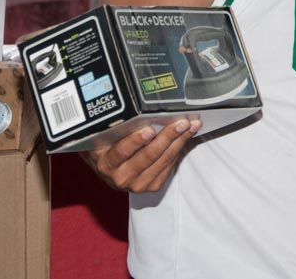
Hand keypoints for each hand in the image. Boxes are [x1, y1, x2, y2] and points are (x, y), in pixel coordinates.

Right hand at [82, 118, 202, 192]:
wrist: (109, 171)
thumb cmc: (108, 149)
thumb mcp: (105, 138)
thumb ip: (118, 128)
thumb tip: (140, 109)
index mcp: (107, 164)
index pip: (122, 152)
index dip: (136, 140)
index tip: (150, 129)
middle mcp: (122, 177)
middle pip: (149, 156)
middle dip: (168, 137)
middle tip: (180, 123)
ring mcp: (138, 184)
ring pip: (163, 160)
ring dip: (179, 141)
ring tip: (190, 126)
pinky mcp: (152, 186)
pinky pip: (169, 166)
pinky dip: (179, 149)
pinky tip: (186, 136)